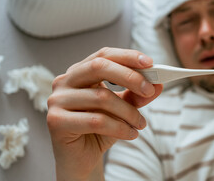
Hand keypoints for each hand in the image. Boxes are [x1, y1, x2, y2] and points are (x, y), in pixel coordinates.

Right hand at [47, 48, 162, 180]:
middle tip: (150, 90)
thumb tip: (158, 85)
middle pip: (99, 67)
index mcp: (79, 71)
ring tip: (141, 124)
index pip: (103, 55)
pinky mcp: (55, 121)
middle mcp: (64, 81)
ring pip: (101, 97)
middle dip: (130, 77)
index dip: (127, 56)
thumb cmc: (101, 129)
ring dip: (129, 112)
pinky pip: (96, 120)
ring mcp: (57, 100)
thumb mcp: (123, 108)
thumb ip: (137, 95)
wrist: (82, 159)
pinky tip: (131, 134)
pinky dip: (120, 128)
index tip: (150, 62)